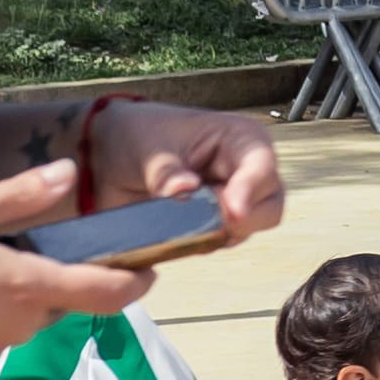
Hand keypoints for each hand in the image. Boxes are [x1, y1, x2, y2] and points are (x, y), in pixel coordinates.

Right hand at [0, 163, 151, 376]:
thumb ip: (19, 197)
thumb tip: (68, 172)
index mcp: (26, 286)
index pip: (109, 293)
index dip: (137, 282)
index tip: (148, 267)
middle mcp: (19, 325)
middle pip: (62, 302)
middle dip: (55, 279)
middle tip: (20, 249)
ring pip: (25, 321)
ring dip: (15, 299)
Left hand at [87, 99, 288, 243]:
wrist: (110, 154)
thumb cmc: (139, 135)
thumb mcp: (147, 147)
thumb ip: (165, 171)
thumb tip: (182, 190)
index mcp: (240, 139)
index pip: (262, 168)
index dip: (250, 191)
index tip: (230, 212)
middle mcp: (247, 171)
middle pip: (269, 207)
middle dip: (240, 220)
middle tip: (204, 222)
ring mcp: (235, 199)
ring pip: (248, 229)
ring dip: (217, 233)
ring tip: (179, 222)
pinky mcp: (218, 223)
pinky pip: (221, 242)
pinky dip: (202, 243)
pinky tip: (176, 231)